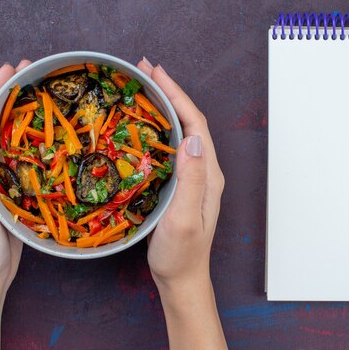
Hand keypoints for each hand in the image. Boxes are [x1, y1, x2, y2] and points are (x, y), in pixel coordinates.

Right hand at [137, 58, 228, 349]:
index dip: (177, 95)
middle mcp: (204, 171)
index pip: (195, 123)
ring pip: (179, 132)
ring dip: (163, 107)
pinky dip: (156, 128)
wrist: (180, 279)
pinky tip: (140, 125)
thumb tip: (192, 138)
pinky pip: (169, 147)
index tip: (156, 72)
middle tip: (143, 70)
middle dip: (168, 92)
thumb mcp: (184, 218)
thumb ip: (192, 180)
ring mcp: (193, 177)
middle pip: (189, 121)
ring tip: (141, 88)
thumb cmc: (180, 254)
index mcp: (209, 174)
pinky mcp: (180, 185)